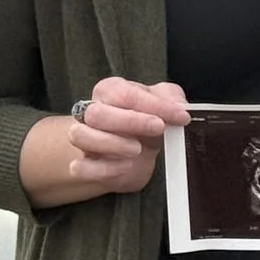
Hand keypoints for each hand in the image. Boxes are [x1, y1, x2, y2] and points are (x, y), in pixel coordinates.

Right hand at [21, 77, 187, 205]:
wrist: (139, 151)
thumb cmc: (148, 120)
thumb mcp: (165, 100)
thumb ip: (171, 98)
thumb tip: (179, 107)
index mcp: (111, 90)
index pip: (125, 94)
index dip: (155, 105)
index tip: (180, 116)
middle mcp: (92, 111)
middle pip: (96, 113)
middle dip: (130, 121)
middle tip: (158, 127)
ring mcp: (85, 138)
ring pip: (80, 136)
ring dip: (111, 144)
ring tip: (137, 149)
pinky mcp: (85, 164)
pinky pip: (80, 167)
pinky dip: (102, 169)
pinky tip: (125, 166)